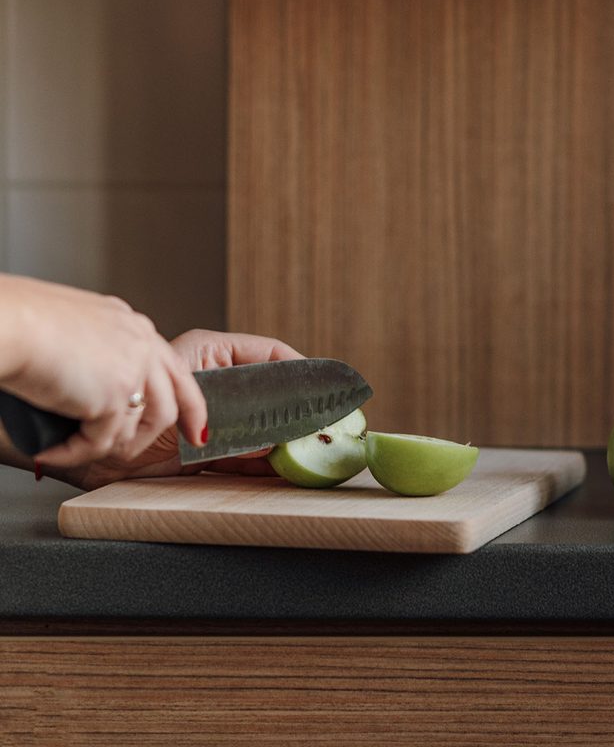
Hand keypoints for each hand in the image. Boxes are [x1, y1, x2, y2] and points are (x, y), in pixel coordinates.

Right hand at [0, 276, 205, 468]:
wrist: (11, 323)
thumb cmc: (24, 319)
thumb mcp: (76, 325)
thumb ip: (98, 346)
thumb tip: (92, 373)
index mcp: (132, 327)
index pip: (175, 370)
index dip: (188, 403)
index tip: (196, 429)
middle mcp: (141, 345)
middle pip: (170, 403)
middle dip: (156, 436)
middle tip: (132, 454)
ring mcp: (133, 371)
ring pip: (138, 428)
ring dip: (104, 445)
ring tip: (74, 448)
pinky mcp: (113, 397)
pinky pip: (99, 443)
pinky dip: (71, 453)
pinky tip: (51, 451)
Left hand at [53, 328, 304, 489]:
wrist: (77, 441)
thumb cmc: (121, 402)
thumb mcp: (187, 401)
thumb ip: (232, 417)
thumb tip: (273, 440)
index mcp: (209, 354)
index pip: (269, 354)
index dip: (301, 368)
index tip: (326, 385)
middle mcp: (214, 384)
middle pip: (270, 393)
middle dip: (297, 409)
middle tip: (326, 421)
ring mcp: (209, 418)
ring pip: (259, 426)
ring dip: (283, 439)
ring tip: (312, 447)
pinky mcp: (200, 451)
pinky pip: (240, 454)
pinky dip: (262, 463)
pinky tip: (283, 468)